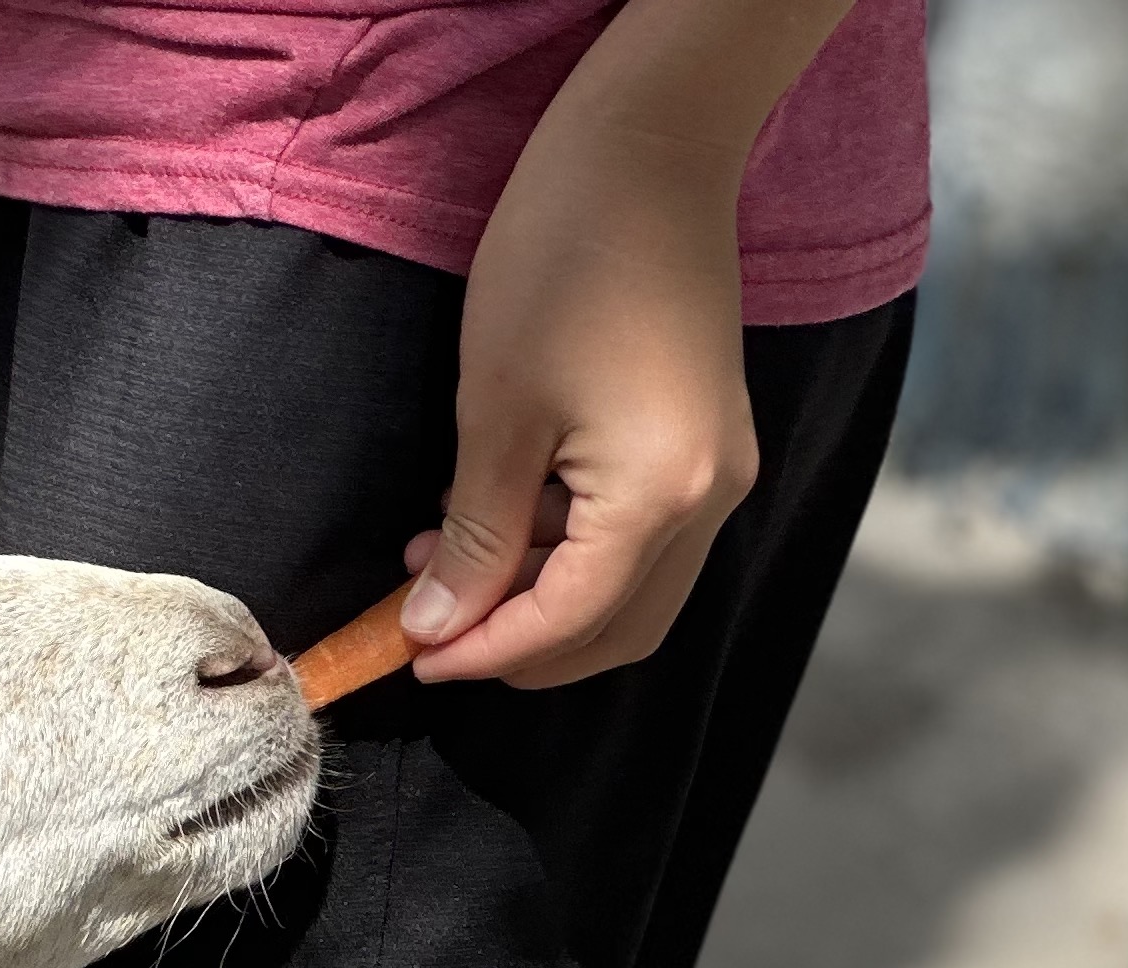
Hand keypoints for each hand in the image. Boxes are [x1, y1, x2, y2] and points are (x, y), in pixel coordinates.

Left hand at [401, 75, 761, 685]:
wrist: (648, 150)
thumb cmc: (564, 262)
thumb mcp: (495, 414)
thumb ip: (472, 538)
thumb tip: (436, 627)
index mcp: (663, 497)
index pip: (567, 622)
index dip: (484, 653)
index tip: (410, 656)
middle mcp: (711, 497)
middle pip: (614, 629)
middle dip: (519, 644)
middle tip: (428, 627)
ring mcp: (717, 469)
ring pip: (628, 588)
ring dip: (536, 592)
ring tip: (438, 552)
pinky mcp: (704, 442)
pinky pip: (638, 534)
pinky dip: (565, 547)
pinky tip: (490, 513)